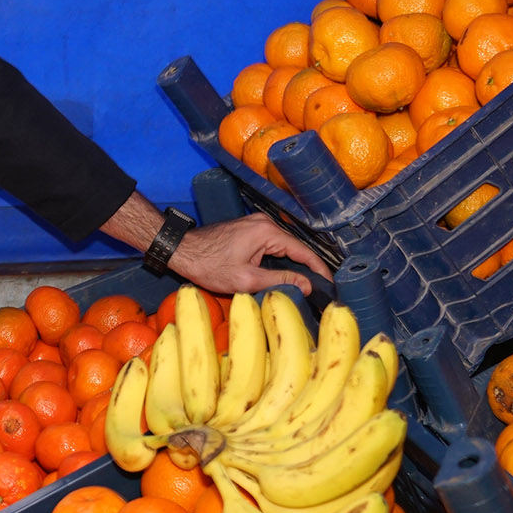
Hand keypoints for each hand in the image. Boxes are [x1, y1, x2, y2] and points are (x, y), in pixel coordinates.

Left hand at [169, 212, 331, 294]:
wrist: (182, 251)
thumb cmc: (208, 265)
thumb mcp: (246, 279)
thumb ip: (280, 281)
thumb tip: (307, 285)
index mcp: (267, 232)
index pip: (304, 251)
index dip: (319, 270)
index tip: (330, 285)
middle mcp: (264, 223)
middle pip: (296, 248)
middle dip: (309, 268)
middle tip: (321, 289)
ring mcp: (256, 224)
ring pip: (284, 247)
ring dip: (294, 264)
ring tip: (308, 285)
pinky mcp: (248, 230)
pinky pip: (272, 245)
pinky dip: (281, 259)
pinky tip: (287, 274)